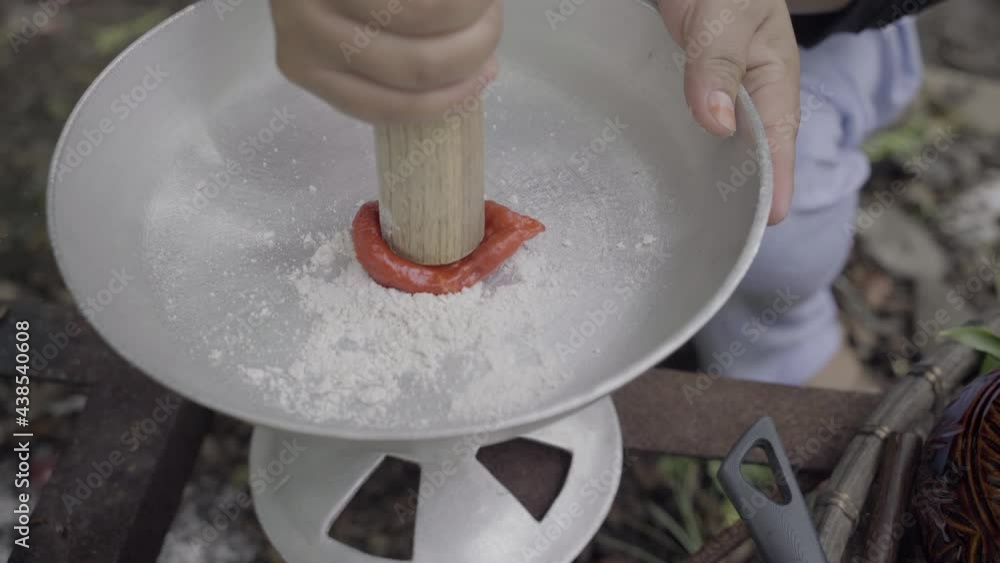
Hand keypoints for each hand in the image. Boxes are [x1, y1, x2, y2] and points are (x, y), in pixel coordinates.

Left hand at [270, 0, 500, 122]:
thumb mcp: (351, 23)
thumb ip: (400, 55)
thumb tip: (477, 74)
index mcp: (306, 66)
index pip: (385, 107)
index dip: (448, 99)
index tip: (486, 74)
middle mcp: (303, 36)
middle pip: (416, 67)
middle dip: (473, 49)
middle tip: (493, 23)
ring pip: (427, 18)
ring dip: (473, 11)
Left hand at [660, 0, 800, 223]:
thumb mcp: (726, 17)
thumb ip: (719, 64)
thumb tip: (719, 124)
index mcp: (773, 77)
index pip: (778, 137)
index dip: (776, 179)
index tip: (771, 220)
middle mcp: (748, 91)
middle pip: (750, 151)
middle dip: (743, 191)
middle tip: (726, 238)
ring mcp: (719, 91)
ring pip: (719, 143)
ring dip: (709, 176)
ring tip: (697, 222)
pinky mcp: (689, 88)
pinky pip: (690, 127)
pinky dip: (682, 150)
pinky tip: (665, 174)